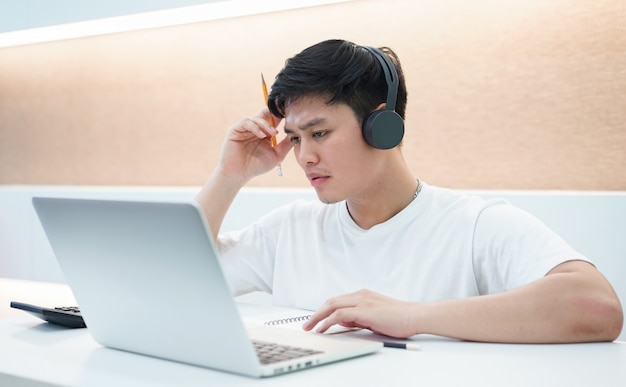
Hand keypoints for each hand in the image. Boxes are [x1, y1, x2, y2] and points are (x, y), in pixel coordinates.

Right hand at [217, 107, 292, 182]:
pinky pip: (246, 122)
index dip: (281, 116)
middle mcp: (256, 128)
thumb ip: (286, 145)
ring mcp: (246, 128)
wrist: (239, 174)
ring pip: (257, 117)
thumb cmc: (256, 166)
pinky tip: (261, 135)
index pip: (274, 120)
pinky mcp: (236, 129)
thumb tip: (297, 135)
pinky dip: (255, 127)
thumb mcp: (276, 155)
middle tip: (283, 117)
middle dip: (274, 114)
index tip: (290, 116)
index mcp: (265, 133)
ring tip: (273, 133)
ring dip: (266, 124)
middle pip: (265, 113)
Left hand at [303, 289, 418, 338]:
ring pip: (332, 305)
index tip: (316, 319)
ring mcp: (362, 301)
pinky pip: (339, 314)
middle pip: (331, 301)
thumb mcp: (374, 317)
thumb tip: (343, 321)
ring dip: (318, 317)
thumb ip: (358, 317)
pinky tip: (322, 328)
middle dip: (317, 313)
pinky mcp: (364, 310)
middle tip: (307, 324)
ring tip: (310, 327)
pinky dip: (328, 321)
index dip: (324, 310)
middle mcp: (361, 295)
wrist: (415, 316)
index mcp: (363, 295)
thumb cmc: (399, 318)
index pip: (338, 300)